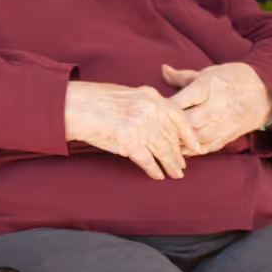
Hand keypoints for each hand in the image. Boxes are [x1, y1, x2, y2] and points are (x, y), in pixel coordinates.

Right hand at [65, 81, 201, 179]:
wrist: (75, 106)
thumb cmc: (98, 101)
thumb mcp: (129, 95)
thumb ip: (147, 105)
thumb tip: (161, 121)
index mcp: (151, 96)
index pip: (179, 116)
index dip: (189, 134)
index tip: (196, 146)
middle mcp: (149, 109)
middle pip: (172, 136)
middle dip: (179, 154)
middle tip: (183, 166)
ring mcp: (140, 125)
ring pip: (164, 150)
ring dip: (171, 165)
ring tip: (175, 175)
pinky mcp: (129, 141)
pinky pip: (148, 160)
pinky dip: (154, 170)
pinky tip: (158, 176)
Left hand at [162, 63, 271, 154]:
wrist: (265, 93)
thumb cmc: (232, 79)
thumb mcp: (209, 73)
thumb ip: (183, 76)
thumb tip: (163, 71)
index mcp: (209, 87)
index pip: (182, 99)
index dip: (166, 106)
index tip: (154, 108)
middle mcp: (216, 107)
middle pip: (187, 121)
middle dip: (170, 126)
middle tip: (155, 128)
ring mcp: (223, 124)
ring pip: (195, 138)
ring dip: (178, 140)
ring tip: (165, 140)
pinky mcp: (227, 136)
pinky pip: (206, 147)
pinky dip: (191, 149)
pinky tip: (180, 147)